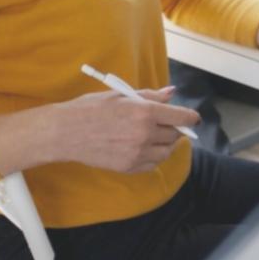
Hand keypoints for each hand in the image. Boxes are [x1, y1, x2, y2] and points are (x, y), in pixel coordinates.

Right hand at [48, 86, 199, 174]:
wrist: (65, 132)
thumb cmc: (91, 109)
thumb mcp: (121, 94)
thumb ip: (150, 95)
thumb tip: (171, 92)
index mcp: (144, 111)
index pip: (182, 117)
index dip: (191, 117)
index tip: (192, 118)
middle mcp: (145, 134)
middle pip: (175, 134)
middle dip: (175, 128)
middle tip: (167, 122)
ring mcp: (137, 153)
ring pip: (167, 151)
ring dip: (166, 143)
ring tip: (155, 135)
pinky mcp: (129, 167)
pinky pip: (153, 163)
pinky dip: (154, 156)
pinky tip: (144, 147)